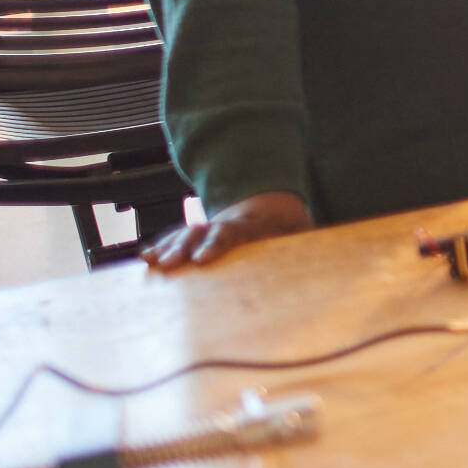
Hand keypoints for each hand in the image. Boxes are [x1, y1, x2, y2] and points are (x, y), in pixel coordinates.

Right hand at [142, 190, 312, 270]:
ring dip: (168, 248)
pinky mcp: (199, 236)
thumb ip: (305, 242)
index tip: (202, 259)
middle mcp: (225, 223)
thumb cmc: (287, 223)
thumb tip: (321, 256)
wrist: (271, 203)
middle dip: (183, 248)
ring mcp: (209, 227)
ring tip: (151, 263)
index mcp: (251, 223)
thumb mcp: (301, 231)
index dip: (216, 244)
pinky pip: (177, 239)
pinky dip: (161, 247)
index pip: (231, 232)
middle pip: (201, 232)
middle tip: (169, 265)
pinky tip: (146, 260)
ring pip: (185, 234)